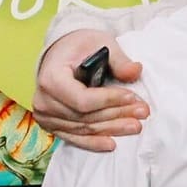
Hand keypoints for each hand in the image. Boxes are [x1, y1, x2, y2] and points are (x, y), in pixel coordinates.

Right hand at [31, 30, 145, 151]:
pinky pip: (74, 138)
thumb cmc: (79, 47)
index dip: (109, 101)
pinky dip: (94, 142)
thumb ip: (118, 60)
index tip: (133, 97)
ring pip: (83, 129)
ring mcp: (45, 116)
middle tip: (142, 113)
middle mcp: (43, 100)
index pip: (83, 100)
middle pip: (85, 116)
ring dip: (111, 129)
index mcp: (51, 78)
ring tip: (135, 125)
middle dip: (117, 115)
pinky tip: (112, 143)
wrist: (61, 55)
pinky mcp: (51, 125)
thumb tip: (135, 71)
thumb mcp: (100, 44)